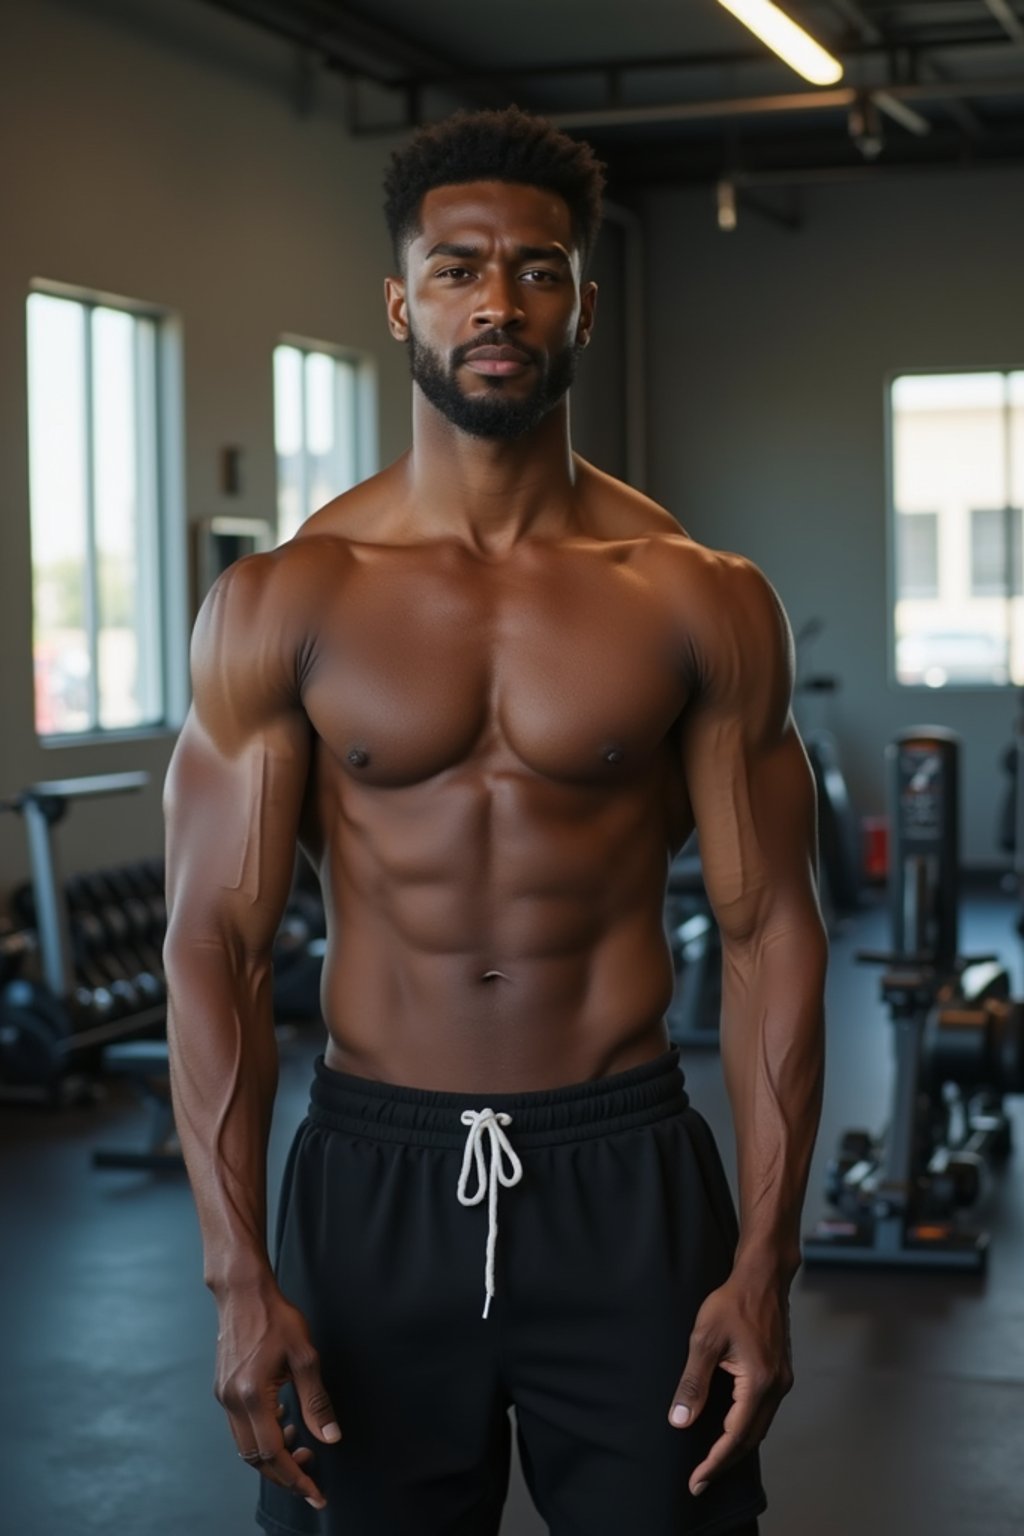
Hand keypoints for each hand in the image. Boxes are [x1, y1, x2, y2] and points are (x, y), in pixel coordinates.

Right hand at [214, 1279, 340, 1510]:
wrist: (242, 1294)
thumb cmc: (276, 1318)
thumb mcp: (305, 1356)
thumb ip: (316, 1401)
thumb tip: (330, 1438)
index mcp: (251, 1396)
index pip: (274, 1453)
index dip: (296, 1478)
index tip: (315, 1493)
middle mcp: (231, 1402)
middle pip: (256, 1458)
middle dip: (285, 1472)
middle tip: (312, 1472)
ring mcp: (223, 1397)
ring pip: (246, 1446)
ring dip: (273, 1455)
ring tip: (300, 1443)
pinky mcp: (223, 1390)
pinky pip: (241, 1428)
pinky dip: (262, 1435)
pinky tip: (283, 1419)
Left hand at [667, 1273, 792, 1496]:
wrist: (762, 1278)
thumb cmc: (731, 1303)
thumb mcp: (704, 1340)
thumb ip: (693, 1383)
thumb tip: (680, 1420)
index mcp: (758, 1383)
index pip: (734, 1436)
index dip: (715, 1462)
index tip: (696, 1481)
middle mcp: (776, 1388)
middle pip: (750, 1438)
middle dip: (724, 1461)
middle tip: (699, 1481)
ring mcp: (781, 1381)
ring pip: (758, 1427)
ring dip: (735, 1446)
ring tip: (710, 1461)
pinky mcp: (779, 1373)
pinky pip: (762, 1412)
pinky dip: (744, 1427)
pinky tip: (728, 1429)